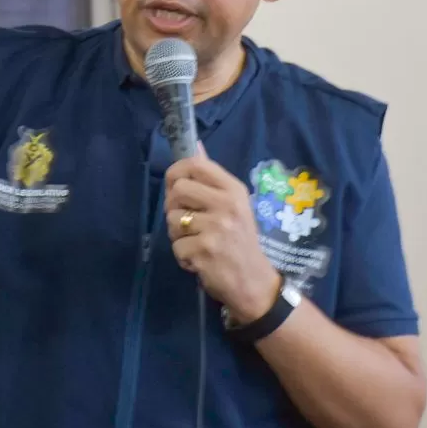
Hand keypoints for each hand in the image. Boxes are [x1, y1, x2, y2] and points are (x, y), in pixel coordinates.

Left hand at [165, 143, 281, 323]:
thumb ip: (211, 178)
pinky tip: (199, 259)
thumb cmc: (240, 240)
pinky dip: (183, 256)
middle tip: (185, 221)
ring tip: (197, 242)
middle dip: (173, 207)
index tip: (174, 185)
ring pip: (172, 220)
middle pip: (177, 190)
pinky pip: (176, 247)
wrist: (254, 282)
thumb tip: (194, 145)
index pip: (196, 165)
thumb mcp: (233, 204)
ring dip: (177, 235)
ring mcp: (215, 228)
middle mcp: (226, 205)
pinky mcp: (204, 251)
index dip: (176, 172)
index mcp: (233, 190)